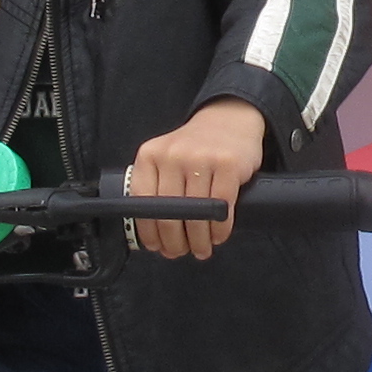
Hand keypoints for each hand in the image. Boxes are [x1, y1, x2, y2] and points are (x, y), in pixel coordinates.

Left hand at [127, 100, 264, 263]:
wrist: (229, 118)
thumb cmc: (195, 147)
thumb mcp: (166, 159)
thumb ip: (157, 188)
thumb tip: (157, 237)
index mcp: (150, 155)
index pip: (142, 202)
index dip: (149, 232)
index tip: (157, 247)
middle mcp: (173, 154)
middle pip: (169, 212)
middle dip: (175, 242)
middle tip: (182, 253)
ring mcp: (201, 158)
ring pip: (196, 213)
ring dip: (200, 240)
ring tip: (202, 249)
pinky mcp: (228, 163)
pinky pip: (222, 206)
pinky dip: (220, 228)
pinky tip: (219, 235)